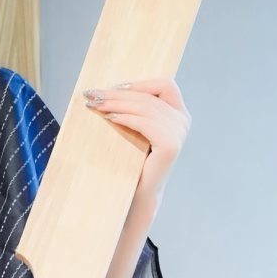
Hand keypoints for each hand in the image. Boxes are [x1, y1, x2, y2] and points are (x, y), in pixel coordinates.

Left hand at [83, 76, 190, 199]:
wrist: (138, 194)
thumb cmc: (133, 161)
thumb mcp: (137, 129)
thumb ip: (137, 109)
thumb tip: (110, 87)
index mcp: (179, 114)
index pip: (165, 85)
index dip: (140, 83)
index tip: (113, 87)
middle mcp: (183, 121)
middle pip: (149, 96)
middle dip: (118, 94)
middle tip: (93, 94)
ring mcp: (179, 133)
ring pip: (145, 107)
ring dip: (116, 103)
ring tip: (95, 105)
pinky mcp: (170, 145)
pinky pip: (144, 122)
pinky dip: (124, 117)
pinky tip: (108, 118)